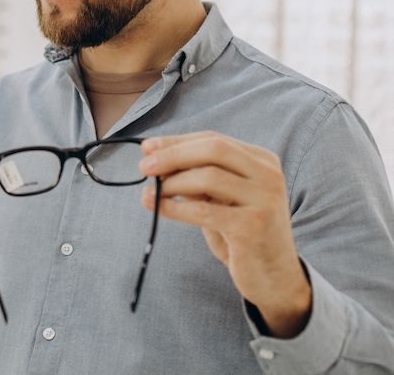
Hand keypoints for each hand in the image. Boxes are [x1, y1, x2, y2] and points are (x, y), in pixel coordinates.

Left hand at [138, 131, 310, 337]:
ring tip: (150, 192)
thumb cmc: (240, 233)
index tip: (146, 147)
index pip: (213, 139)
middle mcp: (269, 175)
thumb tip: (153, 156)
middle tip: (144, 166)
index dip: (176, 141)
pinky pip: (204, 210)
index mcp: (262, 160)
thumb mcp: (219, 198)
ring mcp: (265, 199)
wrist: (274, 277)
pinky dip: (174, 206)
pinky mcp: (253, 226)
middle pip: (213, 149)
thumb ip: (194, 176)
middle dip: (173, 154)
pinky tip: (156, 207)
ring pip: (208, 177)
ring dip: (172, 182)